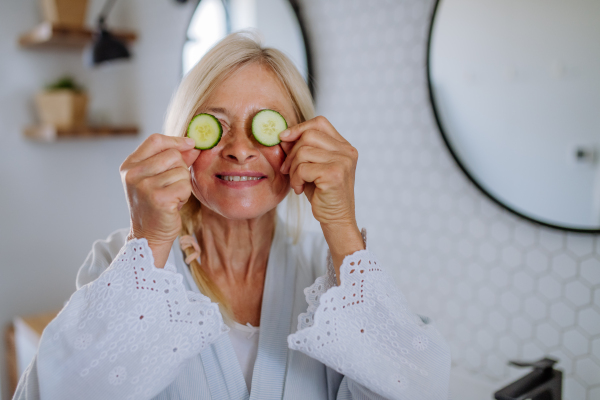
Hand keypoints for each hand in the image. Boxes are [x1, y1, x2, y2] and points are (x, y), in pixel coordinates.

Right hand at [120, 133, 199, 267]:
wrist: (148, 235)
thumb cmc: (155, 205)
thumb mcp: (157, 178)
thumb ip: (173, 159)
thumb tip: (193, 145)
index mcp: (129, 165)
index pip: (155, 140)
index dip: (176, 140)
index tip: (190, 144)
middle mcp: (133, 174)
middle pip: (173, 155)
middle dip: (180, 169)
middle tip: (172, 186)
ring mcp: (144, 186)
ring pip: (181, 171)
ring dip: (183, 184)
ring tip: (172, 196)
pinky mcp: (158, 199)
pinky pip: (185, 185)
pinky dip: (184, 195)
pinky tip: (174, 204)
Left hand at [279, 116, 363, 282]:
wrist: (336, 220)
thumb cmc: (323, 194)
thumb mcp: (315, 167)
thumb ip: (305, 149)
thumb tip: (283, 135)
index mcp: (345, 147)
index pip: (320, 123)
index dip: (299, 127)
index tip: (284, 138)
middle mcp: (347, 152)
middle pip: (309, 135)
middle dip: (292, 152)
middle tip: (287, 170)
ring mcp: (343, 162)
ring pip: (303, 151)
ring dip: (293, 169)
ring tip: (297, 182)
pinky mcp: (334, 175)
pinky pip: (303, 168)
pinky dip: (296, 180)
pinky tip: (301, 190)